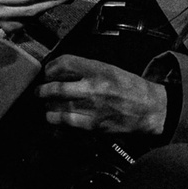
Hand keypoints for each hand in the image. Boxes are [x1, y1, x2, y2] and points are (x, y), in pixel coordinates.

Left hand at [39, 55, 167, 135]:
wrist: (150, 109)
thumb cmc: (130, 87)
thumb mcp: (110, 69)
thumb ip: (86, 69)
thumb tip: (60, 71)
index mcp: (98, 69)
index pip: (65, 63)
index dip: (50, 67)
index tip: (46, 72)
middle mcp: (94, 87)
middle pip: (56, 87)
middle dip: (42, 90)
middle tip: (38, 91)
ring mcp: (93, 108)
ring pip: (58, 107)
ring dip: (47, 106)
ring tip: (45, 105)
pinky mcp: (94, 125)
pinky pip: (66, 122)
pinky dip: (55, 120)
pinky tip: (52, 118)